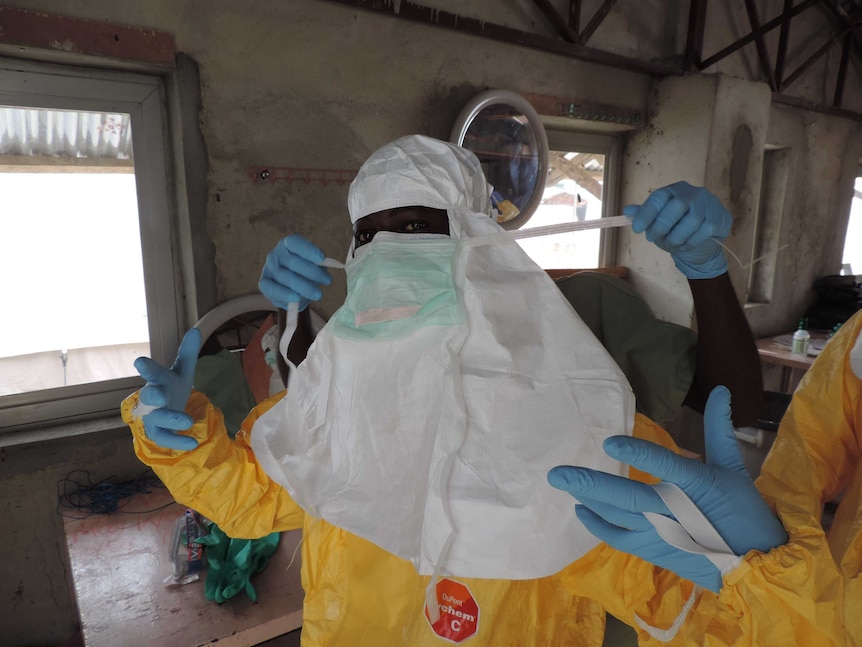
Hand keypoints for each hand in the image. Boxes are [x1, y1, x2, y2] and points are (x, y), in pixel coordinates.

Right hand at [132, 328, 201, 450]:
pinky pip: (164, 438)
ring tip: (188, 421)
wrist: (164, 409)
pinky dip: (177, 441)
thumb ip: (188, 353)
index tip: (140, 362)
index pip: (152, 372)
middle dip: (154, 395)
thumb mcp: (182, 371)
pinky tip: (193, 443)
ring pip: (157, 419)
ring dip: (171, 420)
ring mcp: (152, 416)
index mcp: (159, 380)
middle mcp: (152, 397)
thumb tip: (195, 330)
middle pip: (150, 396)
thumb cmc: (172, 387)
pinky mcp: (157, 431)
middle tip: (163, 396)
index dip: (147, 368)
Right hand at [259, 234, 331, 310]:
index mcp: (288, 244)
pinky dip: (285, 294)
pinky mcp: (264, 283)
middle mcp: (276, 254)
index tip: (322, 258)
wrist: (293, 290)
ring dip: (304, 286)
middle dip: (312, 272)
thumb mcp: (315, 266)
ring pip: (285, 277)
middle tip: (328, 280)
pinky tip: (296, 298)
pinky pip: (273, 289)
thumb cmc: (306, 273)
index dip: (308, 250)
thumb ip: (318, 265)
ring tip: (318, 294)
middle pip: (292, 261)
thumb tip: (321, 266)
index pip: (295, 243)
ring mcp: (269, 268)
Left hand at [547, 386, 786, 591]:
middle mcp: (674, 511)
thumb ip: (718, 428)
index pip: (664, 465)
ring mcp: (660, 535)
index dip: (637, 452)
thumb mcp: (732, 467)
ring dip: (588, 499)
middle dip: (590, 484)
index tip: (609, 442)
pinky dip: (597, 525)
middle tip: (556, 474)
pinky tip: (581, 509)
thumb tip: (719, 390)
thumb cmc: (743, 511)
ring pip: (616, 518)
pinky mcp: (653, 551)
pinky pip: (617, 538)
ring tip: (565, 483)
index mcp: (697, 485)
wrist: (754, 564)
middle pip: (626, 498)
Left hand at [623, 181, 730, 278]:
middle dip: (661, 225)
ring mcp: (708, 204)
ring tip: (670, 243)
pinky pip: (703, 232)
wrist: (702, 239)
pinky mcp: (718, 218)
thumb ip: (644, 215)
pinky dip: (690, 242)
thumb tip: (627, 211)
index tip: (636, 228)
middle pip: (676, 206)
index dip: (646, 212)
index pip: (659, 197)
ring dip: (676, 237)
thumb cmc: (676, 227)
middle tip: (651, 238)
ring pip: (691, 221)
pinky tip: (685, 245)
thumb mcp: (657, 221)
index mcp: (674, 190)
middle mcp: (692, 193)